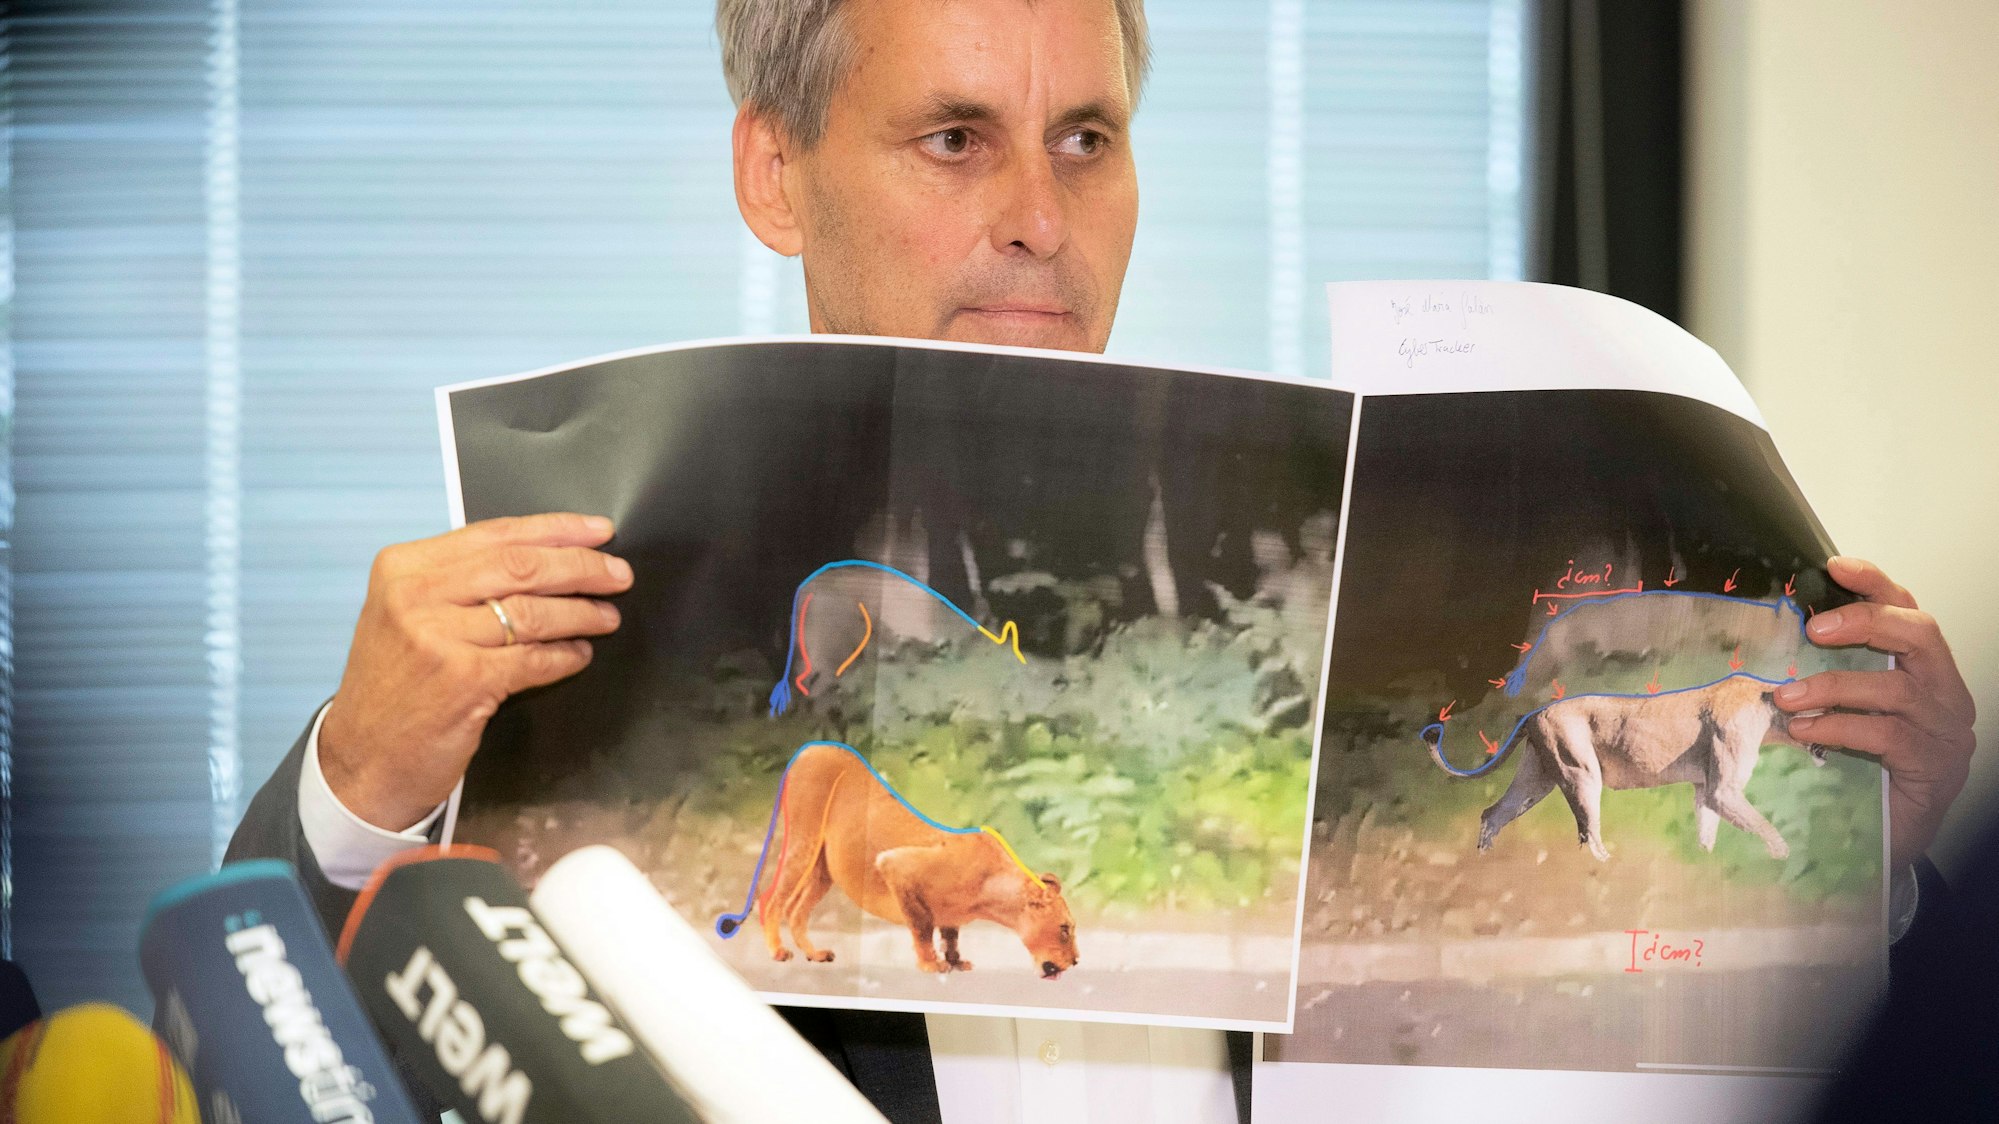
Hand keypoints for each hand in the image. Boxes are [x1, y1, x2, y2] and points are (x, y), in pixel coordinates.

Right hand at [319, 513, 633, 828]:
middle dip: (581, 567)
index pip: (495, 534)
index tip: (598, 531)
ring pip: (532, 612)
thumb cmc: (395, 685)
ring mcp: (437, 638)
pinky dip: (565, 656)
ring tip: (607, 616)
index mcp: (403, 567)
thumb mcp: (407, 614)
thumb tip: (545, 556)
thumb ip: (460, 581)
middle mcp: (415, 595)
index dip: (557, 530)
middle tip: (618, 575)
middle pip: (521, 566)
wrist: (362, 758)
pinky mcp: (464, 681)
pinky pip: (534, 659)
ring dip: (581, 613)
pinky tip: (580, 654)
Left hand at [1774, 556, 1976, 869]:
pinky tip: (1807, 730)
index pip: (1910, 611)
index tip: (1834, 564)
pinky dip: (1841, 727)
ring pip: (1897, 689)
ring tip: (1786, 696)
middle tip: (1814, 628)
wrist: (1890, 838)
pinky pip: (1888, 735)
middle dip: (1866, 622)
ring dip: (1834, 685)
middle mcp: (1947, 693)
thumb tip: (1775, 637)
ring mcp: (1947, 731)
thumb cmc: (1867, 765)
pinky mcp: (1935, 767)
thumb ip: (1833, 673)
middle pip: (1920, 635)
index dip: (1876, 584)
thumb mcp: (1850, 710)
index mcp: (1926, 670)